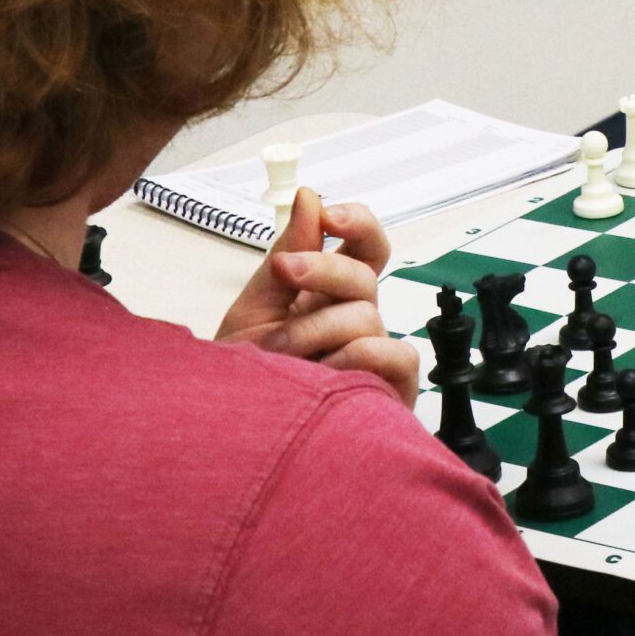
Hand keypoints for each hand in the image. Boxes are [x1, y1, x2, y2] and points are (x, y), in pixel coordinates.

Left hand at [215, 188, 417, 405]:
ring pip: (367, 314)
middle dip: (322, 266)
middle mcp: (357, 319)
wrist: (240, 440)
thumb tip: (309, 196)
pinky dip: (355, 357)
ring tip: (278, 356)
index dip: (357, 222)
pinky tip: (323, 372)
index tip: (328, 215)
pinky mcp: (393, 388)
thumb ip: (287, 255)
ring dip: (314, 328)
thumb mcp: (256, 309)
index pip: (363, 245)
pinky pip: (394, 353)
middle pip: (365, 271)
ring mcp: (376, 354)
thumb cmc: (250, 380)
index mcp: (328, 294)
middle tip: (283, 273)